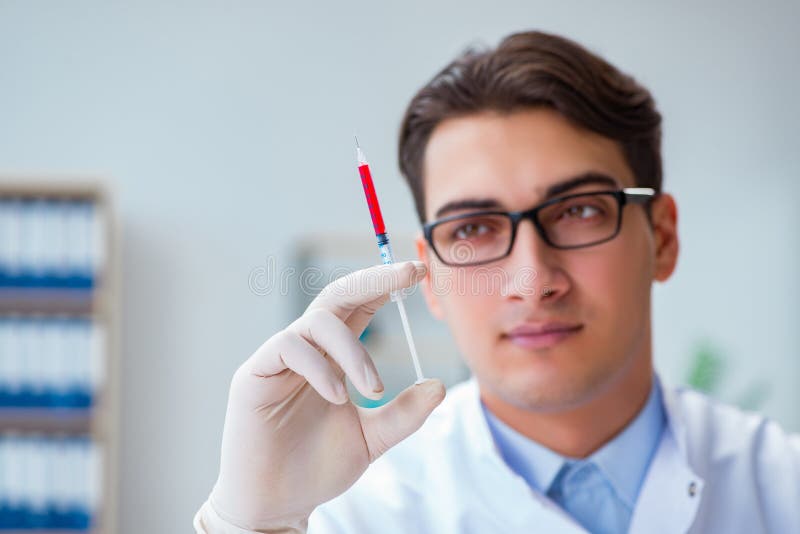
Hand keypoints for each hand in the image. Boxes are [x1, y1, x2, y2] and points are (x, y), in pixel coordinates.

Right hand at [203, 261, 445, 531]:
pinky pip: (287, 347)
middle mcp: (306, 350)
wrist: (277, 505)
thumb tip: (439, 386)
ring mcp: (278, 360)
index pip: (359, 307)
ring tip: (373, 389)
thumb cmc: (317, 468)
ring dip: (353, 350)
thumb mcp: (372, 439)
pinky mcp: (253, 375)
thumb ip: (403, 414)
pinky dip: (319, 368)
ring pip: (316, 322)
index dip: (385, 286)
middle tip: (406, 275)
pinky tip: (338, 397)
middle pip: (337, 296)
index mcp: (333, 357)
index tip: (417, 274)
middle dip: (373, 280)